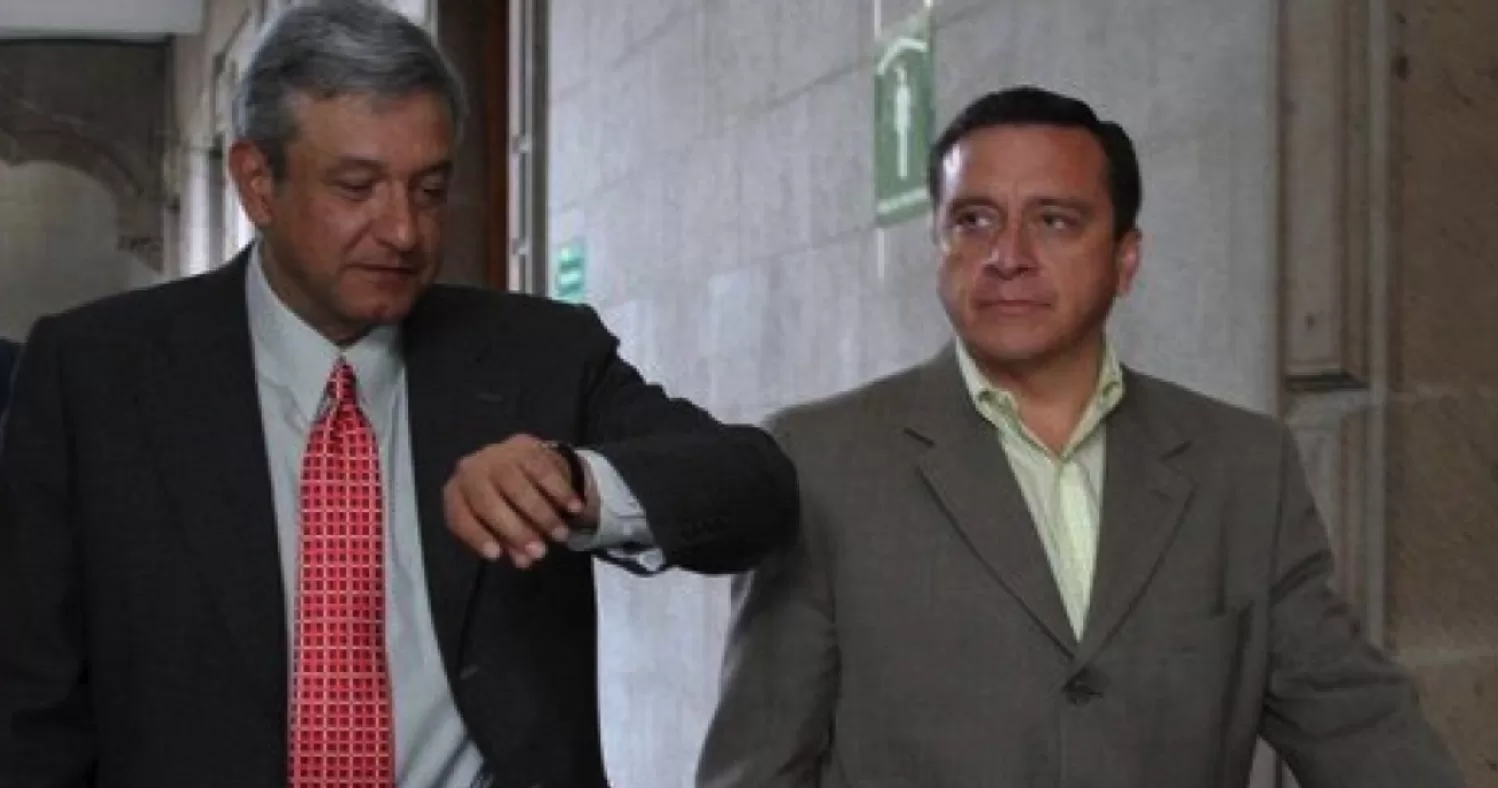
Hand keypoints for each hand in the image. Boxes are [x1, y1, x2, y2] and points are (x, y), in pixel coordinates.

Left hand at [443, 435, 588, 568]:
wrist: (519, 462)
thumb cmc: (502, 503)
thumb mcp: (498, 526)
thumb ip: (509, 545)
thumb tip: (525, 561)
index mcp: (456, 494)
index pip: (460, 518)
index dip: (477, 537)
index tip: (496, 556)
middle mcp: (470, 470)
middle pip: (488, 503)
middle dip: (516, 530)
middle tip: (540, 552)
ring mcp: (497, 455)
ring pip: (518, 487)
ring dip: (543, 515)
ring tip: (561, 535)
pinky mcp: (524, 445)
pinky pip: (544, 471)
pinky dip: (561, 492)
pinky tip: (575, 508)